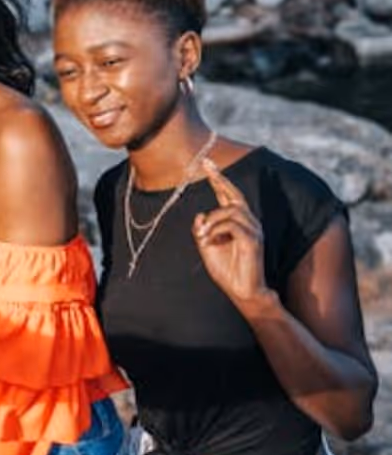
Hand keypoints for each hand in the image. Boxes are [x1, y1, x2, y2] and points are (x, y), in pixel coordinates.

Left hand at [193, 158, 269, 305]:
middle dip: (220, 179)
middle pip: (234, 195)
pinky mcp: (253, 240)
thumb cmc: (226, 270)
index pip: (228, 195)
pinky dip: (217, 230)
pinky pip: (232, 226)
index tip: (208, 163)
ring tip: (203, 236)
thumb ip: (202, 230)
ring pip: (230, 211)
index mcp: (236, 222)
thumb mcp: (207, 246)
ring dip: (212, 221)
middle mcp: (248, 222)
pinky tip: (209, 240)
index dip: (218, 178)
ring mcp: (253, 230)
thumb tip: (200, 215)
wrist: (241, 291)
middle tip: (207, 166)